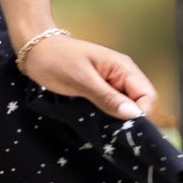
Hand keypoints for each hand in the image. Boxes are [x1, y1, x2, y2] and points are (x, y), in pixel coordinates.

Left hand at [15, 33, 157, 120]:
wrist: (35, 50)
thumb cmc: (56, 59)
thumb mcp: (81, 80)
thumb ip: (107, 97)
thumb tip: (133, 114)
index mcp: (123, 68)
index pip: (147, 96)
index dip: (141, 115)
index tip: (124, 130)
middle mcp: (122, 75)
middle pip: (140, 103)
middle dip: (130, 119)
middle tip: (111, 132)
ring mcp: (112, 83)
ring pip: (127, 107)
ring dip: (118, 119)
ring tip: (102, 129)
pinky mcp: (100, 90)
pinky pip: (113, 106)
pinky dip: (108, 116)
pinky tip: (97, 123)